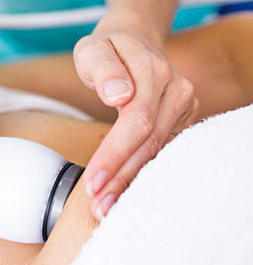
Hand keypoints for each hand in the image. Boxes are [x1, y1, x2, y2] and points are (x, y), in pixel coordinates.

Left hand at [74, 27, 198, 219]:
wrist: (135, 42)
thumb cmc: (107, 49)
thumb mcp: (93, 49)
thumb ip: (101, 67)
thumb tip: (119, 96)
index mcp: (153, 72)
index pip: (135, 121)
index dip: (114, 155)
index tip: (93, 183)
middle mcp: (175, 92)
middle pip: (149, 143)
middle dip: (121, 179)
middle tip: (98, 208)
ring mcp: (183, 107)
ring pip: (157, 153)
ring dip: (131, 184)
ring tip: (107, 210)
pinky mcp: (181, 121)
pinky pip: (161, 153)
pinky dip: (142, 175)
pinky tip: (125, 196)